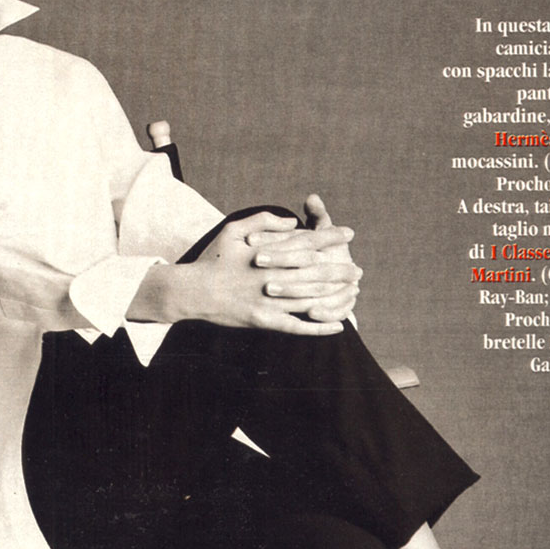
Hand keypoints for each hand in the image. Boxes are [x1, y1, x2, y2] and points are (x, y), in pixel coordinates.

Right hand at [198, 202, 360, 331]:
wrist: (190, 291)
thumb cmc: (213, 258)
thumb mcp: (234, 229)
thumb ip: (263, 220)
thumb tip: (292, 222)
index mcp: (267, 252)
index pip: (307, 242)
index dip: (330, 237)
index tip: (349, 234)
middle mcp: (272, 276)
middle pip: (315, 272)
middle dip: (340, 270)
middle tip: (358, 270)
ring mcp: (269, 301)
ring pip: (310, 298)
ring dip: (335, 296)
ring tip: (353, 292)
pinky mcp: (263, 321)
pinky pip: (297, 326)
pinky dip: (318, 327)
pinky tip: (337, 326)